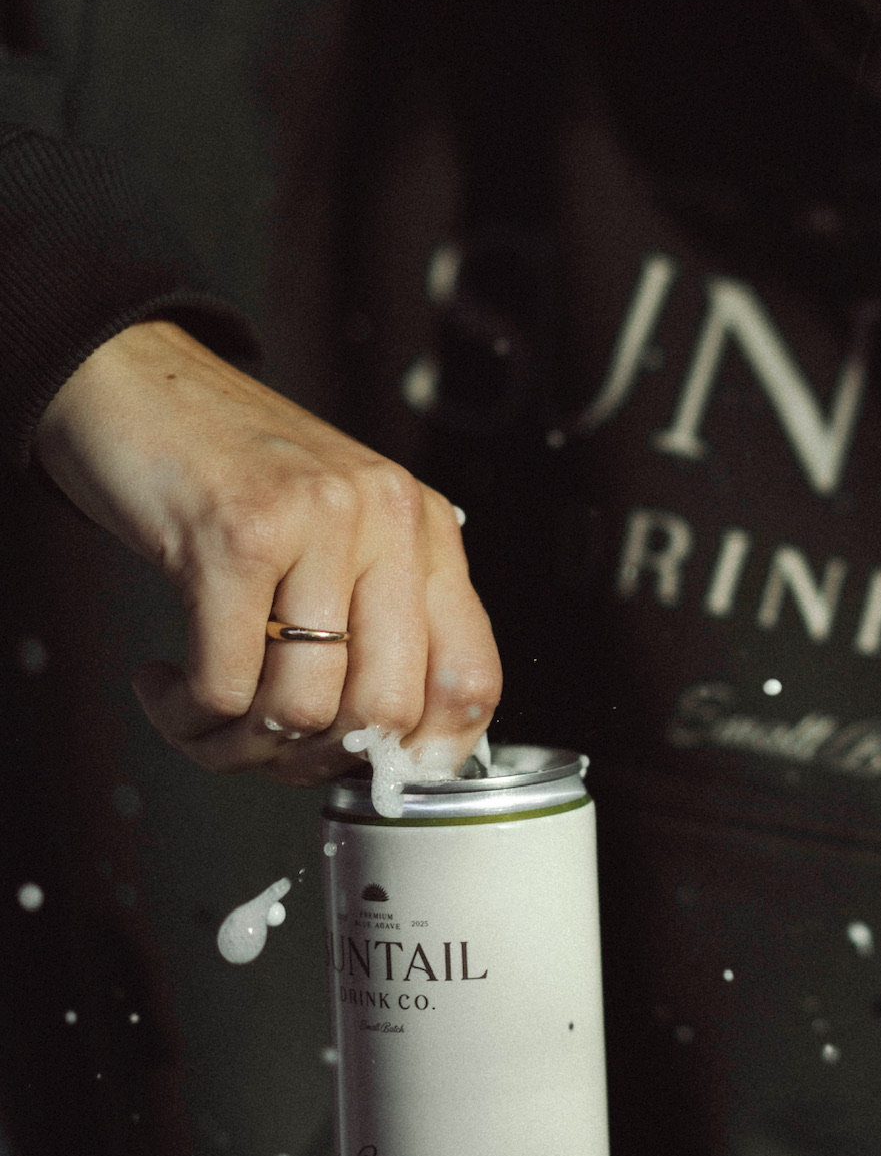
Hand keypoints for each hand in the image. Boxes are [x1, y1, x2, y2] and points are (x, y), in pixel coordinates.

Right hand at [32, 319, 499, 783]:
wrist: (134, 380)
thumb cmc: (229, 470)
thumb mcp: (334, 534)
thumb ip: (375, 619)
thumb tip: (385, 749)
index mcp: (424, 528)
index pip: (471, 679)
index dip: (424, 756)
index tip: (364, 774)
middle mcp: (386, 519)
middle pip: (386, 711)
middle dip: (313, 761)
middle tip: (261, 744)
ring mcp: (316, 523)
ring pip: (303, 709)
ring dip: (238, 745)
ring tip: (199, 714)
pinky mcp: (236, 535)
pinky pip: (226, 686)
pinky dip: (186, 715)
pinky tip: (164, 685)